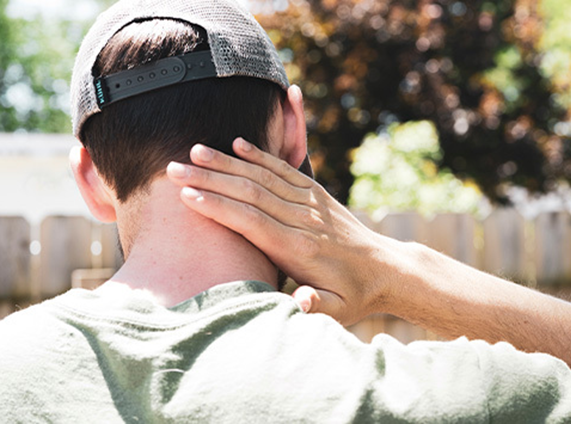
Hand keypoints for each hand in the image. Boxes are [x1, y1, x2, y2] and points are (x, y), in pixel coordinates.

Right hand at [166, 138, 400, 324]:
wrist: (387, 269)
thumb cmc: (355, 295)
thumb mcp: (339, 310)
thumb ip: (316, 306)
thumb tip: (299, 303)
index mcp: (299, 249)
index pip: (252, 222)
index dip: (218, 207)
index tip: (187, 195)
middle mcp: (303, 220)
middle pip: (250, 193)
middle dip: (210, 179)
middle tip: (173, 169)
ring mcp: (311, 203)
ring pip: (264, 177)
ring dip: (227, 163)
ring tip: (194, 150)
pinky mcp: (317, 194)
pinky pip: (286, 170)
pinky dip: (261, 156)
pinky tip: (237, 144)